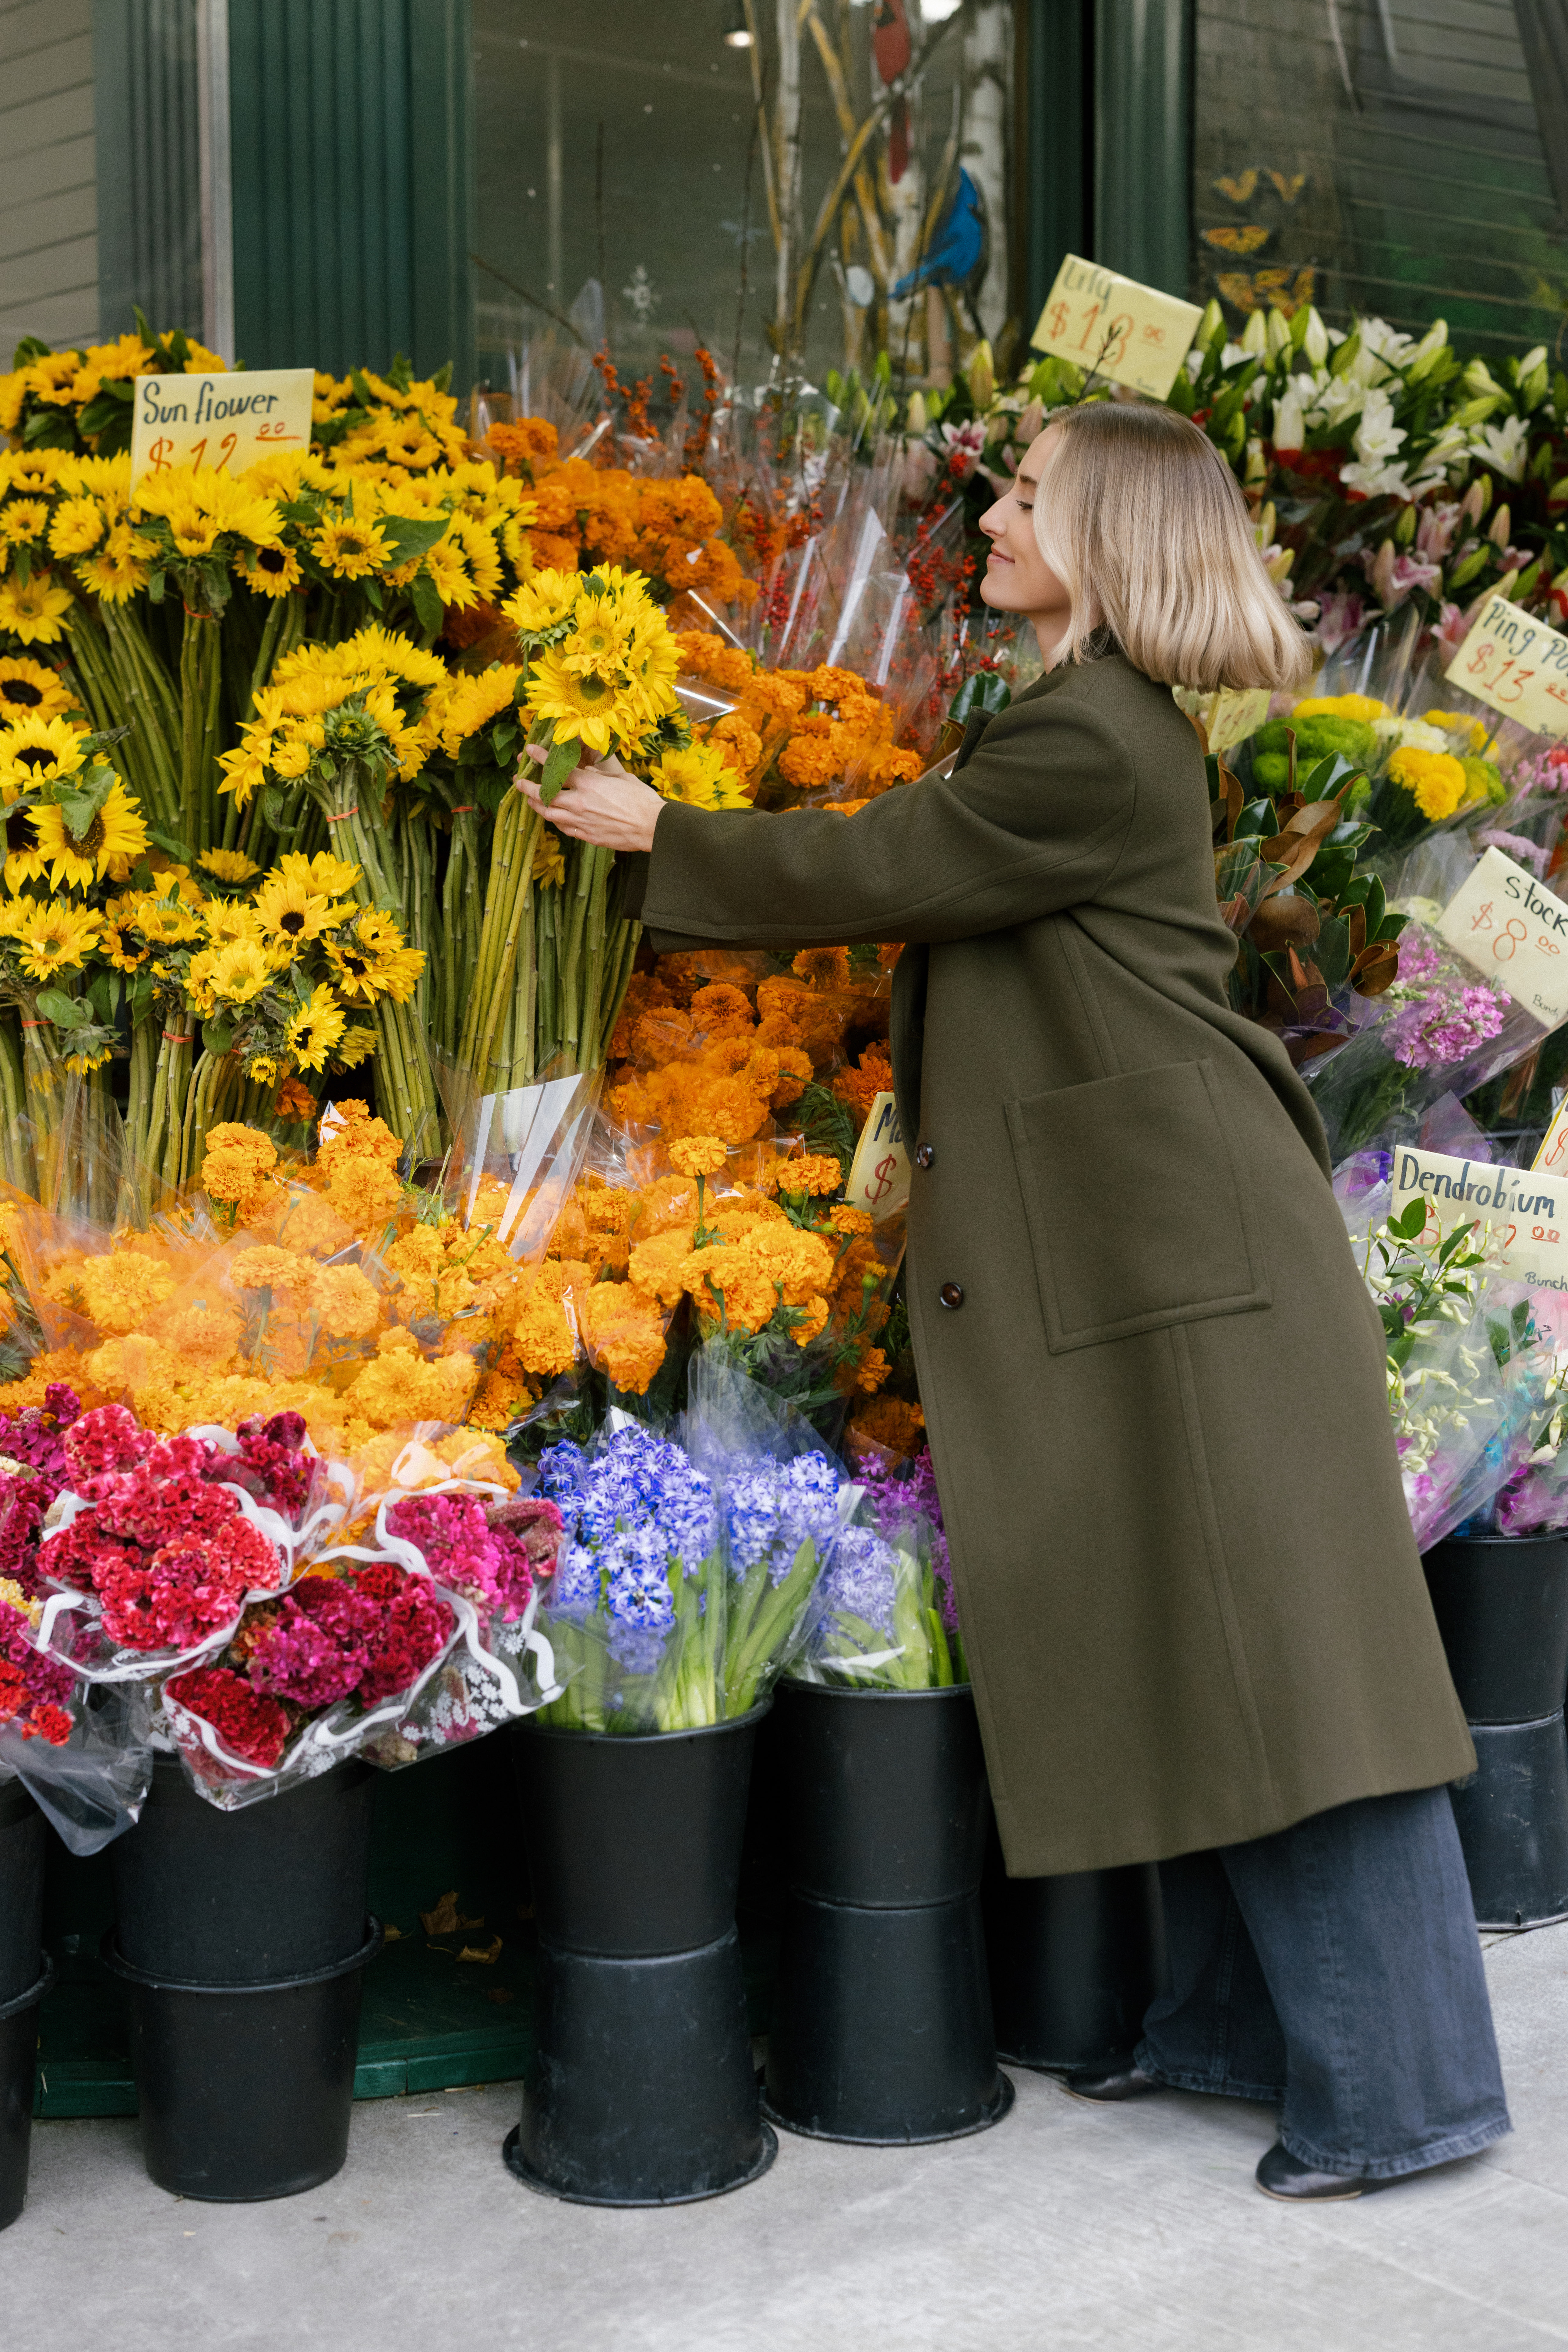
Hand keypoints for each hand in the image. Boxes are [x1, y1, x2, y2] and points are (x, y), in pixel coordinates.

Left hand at [516, 745, 664, 853]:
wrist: (652, 827)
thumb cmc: (641, 799)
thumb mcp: (620, 777)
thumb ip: (599, 774)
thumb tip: (588, 771)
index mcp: (588, 783)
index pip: (556, 769)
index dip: (539, 759)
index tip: (529, 752)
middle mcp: (579, 802)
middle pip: (544, 795)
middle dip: (527, 787)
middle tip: (519, 781)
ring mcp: (581, 821)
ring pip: (548, 814)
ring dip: (535, 806)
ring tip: (528, 800)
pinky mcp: (586, 836)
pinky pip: (564, 828)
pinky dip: (555, 821)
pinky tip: (552, 817)